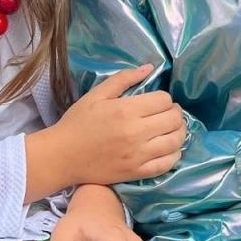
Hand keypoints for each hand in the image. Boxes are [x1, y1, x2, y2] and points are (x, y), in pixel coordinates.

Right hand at [54, 65, 185, 185]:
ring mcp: (138, 155)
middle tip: (168, 113)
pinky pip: (167, 164)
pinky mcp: (137, 172)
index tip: (157, 102)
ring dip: (179, 132)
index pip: (164, 100)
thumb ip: (124, 78)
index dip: (164, 99)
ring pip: (175, 141)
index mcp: (126, 110)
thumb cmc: (78, 123)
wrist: (62, 156)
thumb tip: (149, 68)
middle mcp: (136, 132)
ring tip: (172, 129)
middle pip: (174, 120)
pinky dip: (174, 154)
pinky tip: (168, 148)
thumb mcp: (97, 94)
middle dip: (175, 113)